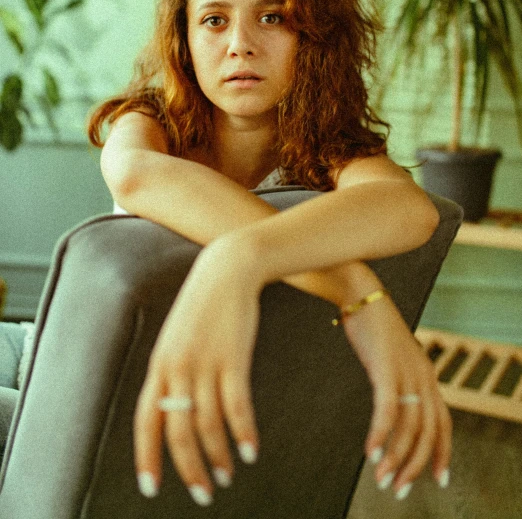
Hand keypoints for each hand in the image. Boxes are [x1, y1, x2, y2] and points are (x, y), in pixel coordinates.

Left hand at [133, 234, 261, 505]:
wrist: (227, 270)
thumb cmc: (202, 306)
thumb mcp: (175, 338)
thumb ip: (171, 372)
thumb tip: (174, 412)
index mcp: (159, 365)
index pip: (146, 420)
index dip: (147, 456)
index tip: (152, 488)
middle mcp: (177, 368)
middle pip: (178, 431)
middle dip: (189, 469)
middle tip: (203, 493)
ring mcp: (205, 363)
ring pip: (209, 424)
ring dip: (219, 456)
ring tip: (227, 475)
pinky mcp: (234, 358)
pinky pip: (237, 406)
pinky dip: (244, 433)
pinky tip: (251, 450)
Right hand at [343, 292, 451, 498]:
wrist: (362, 295)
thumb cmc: (374, 327)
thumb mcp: (394, 358)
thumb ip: (400, 382)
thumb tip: (395, 409)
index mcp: (427, 375)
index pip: (444, 422)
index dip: (443, 453)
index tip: (437, 478)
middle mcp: (423, 376)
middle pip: (428, 432)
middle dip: (414, 465)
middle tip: (399, 489)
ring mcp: (407, 372)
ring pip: (409, 427)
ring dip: (395, 457)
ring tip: (382, 478)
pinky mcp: (386, 368)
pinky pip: (387, 409)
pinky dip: (380, 434)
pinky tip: (370, 451)